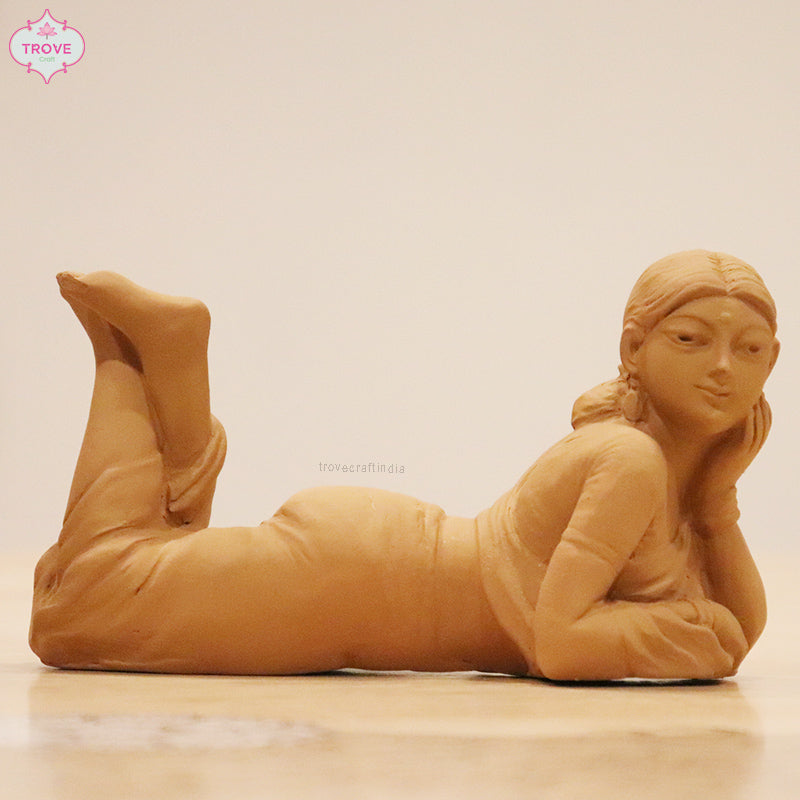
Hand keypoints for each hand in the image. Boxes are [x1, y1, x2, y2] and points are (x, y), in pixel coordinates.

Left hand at [691, 396, 770, 533]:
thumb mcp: (724, 446)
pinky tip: (747, 406)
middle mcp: (754, 443)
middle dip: (761, 399)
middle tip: (755, 383)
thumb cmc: (713, 467)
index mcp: (752, 440)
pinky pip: (750, 431)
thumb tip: (721, 416)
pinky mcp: (741, 451)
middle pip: (765, 415)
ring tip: (754, 390)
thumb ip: (727, 432)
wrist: (712, 490)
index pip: (764, 416)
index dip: (761, 401)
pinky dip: (750, 418)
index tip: (754, 386)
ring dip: (757, 405)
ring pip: (760, 421)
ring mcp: (749, 447)